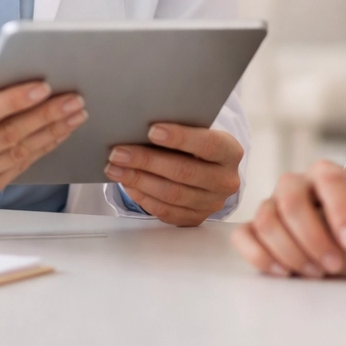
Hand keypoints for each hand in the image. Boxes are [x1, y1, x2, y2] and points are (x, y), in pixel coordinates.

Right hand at [0, 69, 85, 207]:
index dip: (13, 100)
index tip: (41, 87)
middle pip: (8, 135)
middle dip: (45, 115)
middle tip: (71, 99)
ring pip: (20, 153)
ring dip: (52, 132)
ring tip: (74, 114)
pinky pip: (20, 167)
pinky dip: (43, 148)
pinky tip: (58, 133)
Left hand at [104, 124, 243, 226]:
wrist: (209, 169)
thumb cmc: (196, 144)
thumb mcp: (198, 132)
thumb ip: (179, 131)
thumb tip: (140, 126)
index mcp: (230, 152)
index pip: (207, 144)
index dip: (179, 137)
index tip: (151, 130)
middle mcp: (226, 180)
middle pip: (184, 172)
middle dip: (147, 161)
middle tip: (119, 152)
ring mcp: (212, 203)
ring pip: (172, 194)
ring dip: (139, 180)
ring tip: (115, 168)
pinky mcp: (195, 219)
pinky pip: (166, 211)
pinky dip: (143, 197)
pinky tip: (127, 184)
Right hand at [231, 159, 345, 277]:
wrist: (332, 230)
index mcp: (322, 174)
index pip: (329, 180)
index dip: (340, 210)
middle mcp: (292, 185)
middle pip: (292, 202)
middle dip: (313, 237)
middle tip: (335, 266)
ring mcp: (269, 205)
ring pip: (266, 220)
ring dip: (291, 251)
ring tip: (316, 274)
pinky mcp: (252, 228)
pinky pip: (242, 236)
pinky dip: (259, 255)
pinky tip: (284, 273)